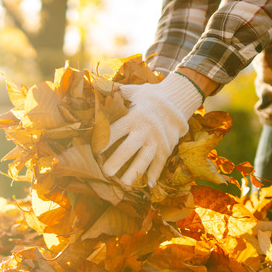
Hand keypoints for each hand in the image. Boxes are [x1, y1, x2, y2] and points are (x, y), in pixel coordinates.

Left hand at [101, 72, 203, 186]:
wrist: (177, 99)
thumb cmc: (148, 96)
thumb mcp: (132, 90)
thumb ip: (114, 92)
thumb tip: (94, 86)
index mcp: (134, 116)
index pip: (115, 131)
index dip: (104, 141)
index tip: (94, 151)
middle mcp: (145, 130)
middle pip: (129, 149)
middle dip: (116, 161)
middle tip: (105, 172)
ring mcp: (157, 140)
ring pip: (144, 160)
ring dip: (133, 173)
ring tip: (123, 184)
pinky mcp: (167, 148)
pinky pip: (160, 164)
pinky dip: (154, 174)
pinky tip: (148, 185)